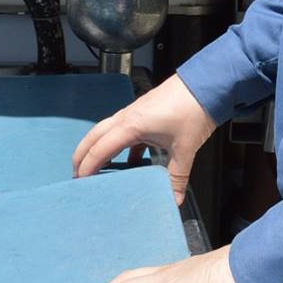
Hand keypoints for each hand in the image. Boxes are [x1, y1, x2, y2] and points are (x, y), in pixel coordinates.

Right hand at [72, 74, 215, 204]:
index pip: (101, 148)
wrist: (206, 84)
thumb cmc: (193, 109)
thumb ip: (177, 176)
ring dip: (99, 147)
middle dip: (82, 154)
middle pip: (95, 136)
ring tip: (97, 167)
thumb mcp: (185, 148)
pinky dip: (122, 145)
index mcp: (131, 125)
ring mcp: (135, 112)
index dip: (88, 166)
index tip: (80, 181)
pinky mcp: (145, 112)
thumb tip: (174, 199)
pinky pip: (125, 130)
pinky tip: (131, 160)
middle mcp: (128, 117)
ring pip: (107, 131)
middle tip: (76, 174)